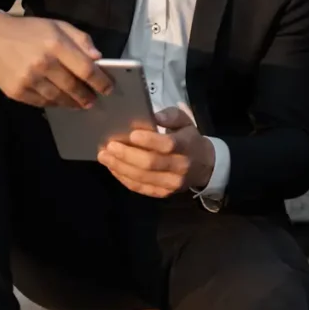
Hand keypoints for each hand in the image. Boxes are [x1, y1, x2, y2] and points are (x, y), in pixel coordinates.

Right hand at [0, 12, 111, 108]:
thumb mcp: (58, 26)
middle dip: (87, 96)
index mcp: (56, 45)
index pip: (86, 69)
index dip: (101, 81)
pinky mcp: (16, 91)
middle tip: (95, 100)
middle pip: (73, 87)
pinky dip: (54, 103)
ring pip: (58, 98)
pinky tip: (60, 101)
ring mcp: (28, 79)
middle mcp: (42, 63)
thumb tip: (98, 58)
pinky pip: (41, 103)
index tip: (108, 88)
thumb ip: (81, 40)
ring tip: (80, 103)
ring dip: (72, 102)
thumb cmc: (29, 31)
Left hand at [97, 106, 215, 197]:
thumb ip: (171, 116)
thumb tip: (155, 116)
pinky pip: (140, 188)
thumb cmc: (188, 138)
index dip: (149, 141)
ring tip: (104, 156)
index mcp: (187, 145)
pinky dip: (124, 178)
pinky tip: (113, 168)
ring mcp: (172, 183)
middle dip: (126, 155)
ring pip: (142, 177)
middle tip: (109, 146)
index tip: (131, 134)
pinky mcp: (164, 193)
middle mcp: (181, 167)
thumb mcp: (185, 121)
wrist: (204, 165)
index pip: (167, 145)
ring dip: (120, 167)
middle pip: (150, 163)